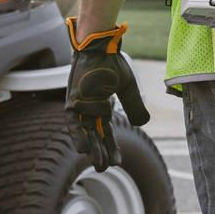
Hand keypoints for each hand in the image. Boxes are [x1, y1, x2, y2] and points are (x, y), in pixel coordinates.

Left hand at [64, 18, 150, 171]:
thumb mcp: (127, 87)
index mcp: (101, 105)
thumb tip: (143, 124)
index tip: (118, 161)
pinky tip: (84, 149)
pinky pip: (73, 121)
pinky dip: (78, 134)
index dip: (111, 146)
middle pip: (95, 135)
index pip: (106, 131)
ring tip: (98, 164)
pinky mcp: (71, 99)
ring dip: (91, 148)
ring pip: (85, 131)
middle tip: (105, 168)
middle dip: (101, 151)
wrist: (100, 45)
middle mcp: (89, 108)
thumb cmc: (111, 62)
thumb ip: (134, 105)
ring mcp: (79, 104)